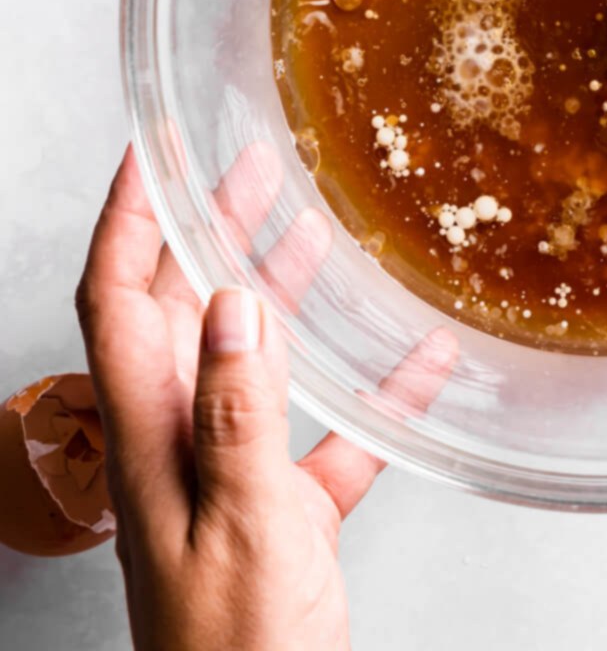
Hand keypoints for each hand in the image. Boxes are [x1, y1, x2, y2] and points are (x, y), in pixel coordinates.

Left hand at [76, 145, 456, 650]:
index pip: (120, 298)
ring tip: (309, 225)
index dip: (130, 217)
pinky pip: (330, 428)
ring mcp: (235, 469)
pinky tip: (418, 365)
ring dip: (278, 287)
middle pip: (187, 310)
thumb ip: (237, 413)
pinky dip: (369, 391)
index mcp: (153, 433)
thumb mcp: (241, 523)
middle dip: (210, 229)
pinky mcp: (288, 504)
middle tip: (248, 169)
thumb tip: (234, 304)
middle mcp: (185, 439)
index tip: (152, 152)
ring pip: (254, 356)